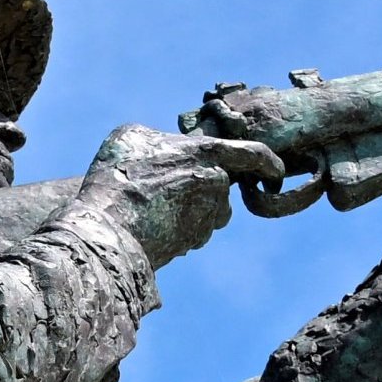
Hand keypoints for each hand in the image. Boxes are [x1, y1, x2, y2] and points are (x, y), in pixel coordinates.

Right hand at [82, 123, 287, 261]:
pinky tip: (149, 226)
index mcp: (207, 155)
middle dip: (202, 190)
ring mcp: (205, 220)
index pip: (254, 155)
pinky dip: (176, 230)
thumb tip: (165, 147)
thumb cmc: (116, 178)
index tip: (275, 173)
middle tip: (168, 190)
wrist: (106, 232)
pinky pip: (191, 234)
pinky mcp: (191, 244)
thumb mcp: (132, 136)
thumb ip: (161, 138)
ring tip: (152, 207)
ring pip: (208, 214)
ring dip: (190, 211)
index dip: (269, 163)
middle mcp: (215, 187)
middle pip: (221, 188)